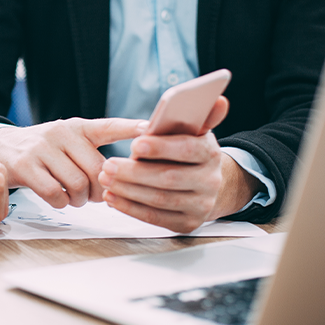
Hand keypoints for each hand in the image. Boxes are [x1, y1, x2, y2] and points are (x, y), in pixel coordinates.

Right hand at [0, 117, 148, 207]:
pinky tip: (57, 199)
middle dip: (101, 190)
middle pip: (97, 169)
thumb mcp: (68, 142)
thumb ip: (92, 153)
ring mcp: (42, 148)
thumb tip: (123, 179)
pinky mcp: (25, 166)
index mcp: (77, 127)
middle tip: (95, 196)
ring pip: (77, 184)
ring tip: (75, 198)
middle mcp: (61, 133)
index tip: (151, 130)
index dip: (131, 128)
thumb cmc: (43, 151)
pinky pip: (54, 193)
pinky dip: (60, 203)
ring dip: (80, 200)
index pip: (109, 126)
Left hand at [99, 97, 259, 231]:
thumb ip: (197, 115)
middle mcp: (210, 181)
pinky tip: (112, 198)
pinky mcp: (187, 224)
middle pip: (169, 177)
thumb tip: (218, 100)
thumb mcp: (193, 132)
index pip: (188, 149)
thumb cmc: (188, 152)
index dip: (161, 147)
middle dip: (134, 172)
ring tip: (105, 179)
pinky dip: (130, 208)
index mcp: (211, 153)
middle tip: (108, 165)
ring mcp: (201, 205)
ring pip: (159, 199)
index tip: (135, 143)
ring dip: (128, 190)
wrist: (206, 185)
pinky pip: (155, 218)